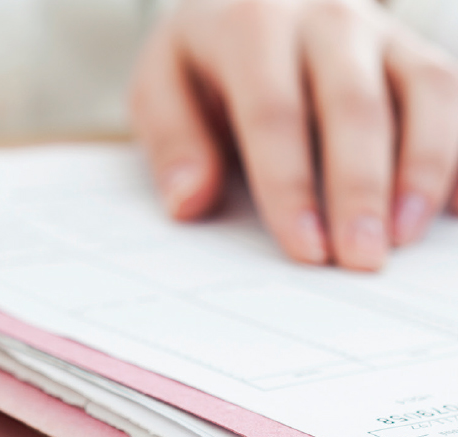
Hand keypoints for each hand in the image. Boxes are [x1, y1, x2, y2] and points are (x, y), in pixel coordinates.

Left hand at [130, 0, 457, 269]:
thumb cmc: (206, 56)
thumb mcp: (161, 84)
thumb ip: (172, 140)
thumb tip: (189, 203)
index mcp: (252, 26)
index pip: (275, 113)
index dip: (291, 185)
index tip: (304, 247)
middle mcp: (326, 18)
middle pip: (355, 106)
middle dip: (360, 189)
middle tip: (361, 258)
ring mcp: (382, 30)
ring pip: (425, 92)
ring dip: (423, 170)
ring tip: (405, 238)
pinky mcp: (416, 50)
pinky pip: (453, 93)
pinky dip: (456, 153)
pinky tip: (448, 208)